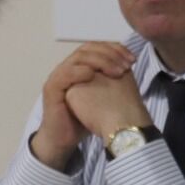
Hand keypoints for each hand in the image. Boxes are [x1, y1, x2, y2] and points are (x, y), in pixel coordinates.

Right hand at [31, 42, 137, 169]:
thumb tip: (130, 66)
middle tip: (126, 65)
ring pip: (78, 57)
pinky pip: (64, 74)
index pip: (97, 47)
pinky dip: (79, 71)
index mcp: (81, 66)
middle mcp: (69, 67)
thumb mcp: (103, 95)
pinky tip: (93, 75)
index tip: (133, 59)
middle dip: (110, 53)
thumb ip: (112, 79)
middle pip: (88, 48)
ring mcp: (59, 76)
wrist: (65, 138)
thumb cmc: (85, 117)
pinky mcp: (51, 89)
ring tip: (116, 71)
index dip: (115, 49)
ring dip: (99, 61)